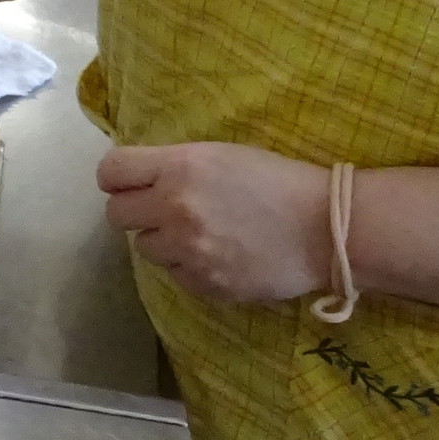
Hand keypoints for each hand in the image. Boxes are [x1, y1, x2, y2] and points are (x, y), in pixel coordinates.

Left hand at [98, 143, 331, 302]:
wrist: (327, 228)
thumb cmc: (278, 181)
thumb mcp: (221, 156)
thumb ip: (174, 166)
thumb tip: (137, 178)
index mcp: (179, 167)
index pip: (110, 172)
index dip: (118, 177)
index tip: (131, 182)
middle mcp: (174, 208)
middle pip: (116, 214)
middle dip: (135, 210)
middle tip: (162, 210)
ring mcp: (187, 251)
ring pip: (143, 248)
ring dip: (163, 240)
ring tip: (199, 233)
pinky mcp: (203, 284)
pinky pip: (174, 274)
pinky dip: (188, 266)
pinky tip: (219, 254)